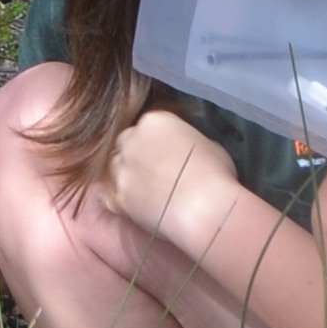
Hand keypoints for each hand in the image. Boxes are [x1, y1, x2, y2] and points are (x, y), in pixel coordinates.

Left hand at [105, 107, 229, 236]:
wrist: (202, 207)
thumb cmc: (214, 173)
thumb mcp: (209, 145)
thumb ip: (188, 143)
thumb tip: (186, 151)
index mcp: (155, 120)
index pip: (149, 125)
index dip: (157, 141)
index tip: (166, 153)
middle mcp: (131, 139)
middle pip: (126, 143)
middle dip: (136, 155)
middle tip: (154, 172)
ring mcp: (121, 168)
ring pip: (115, 168)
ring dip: (126, 176)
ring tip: (145, 192)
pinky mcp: (117, 195)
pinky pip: (112, 195)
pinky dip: (122, 199)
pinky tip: (137, 207)